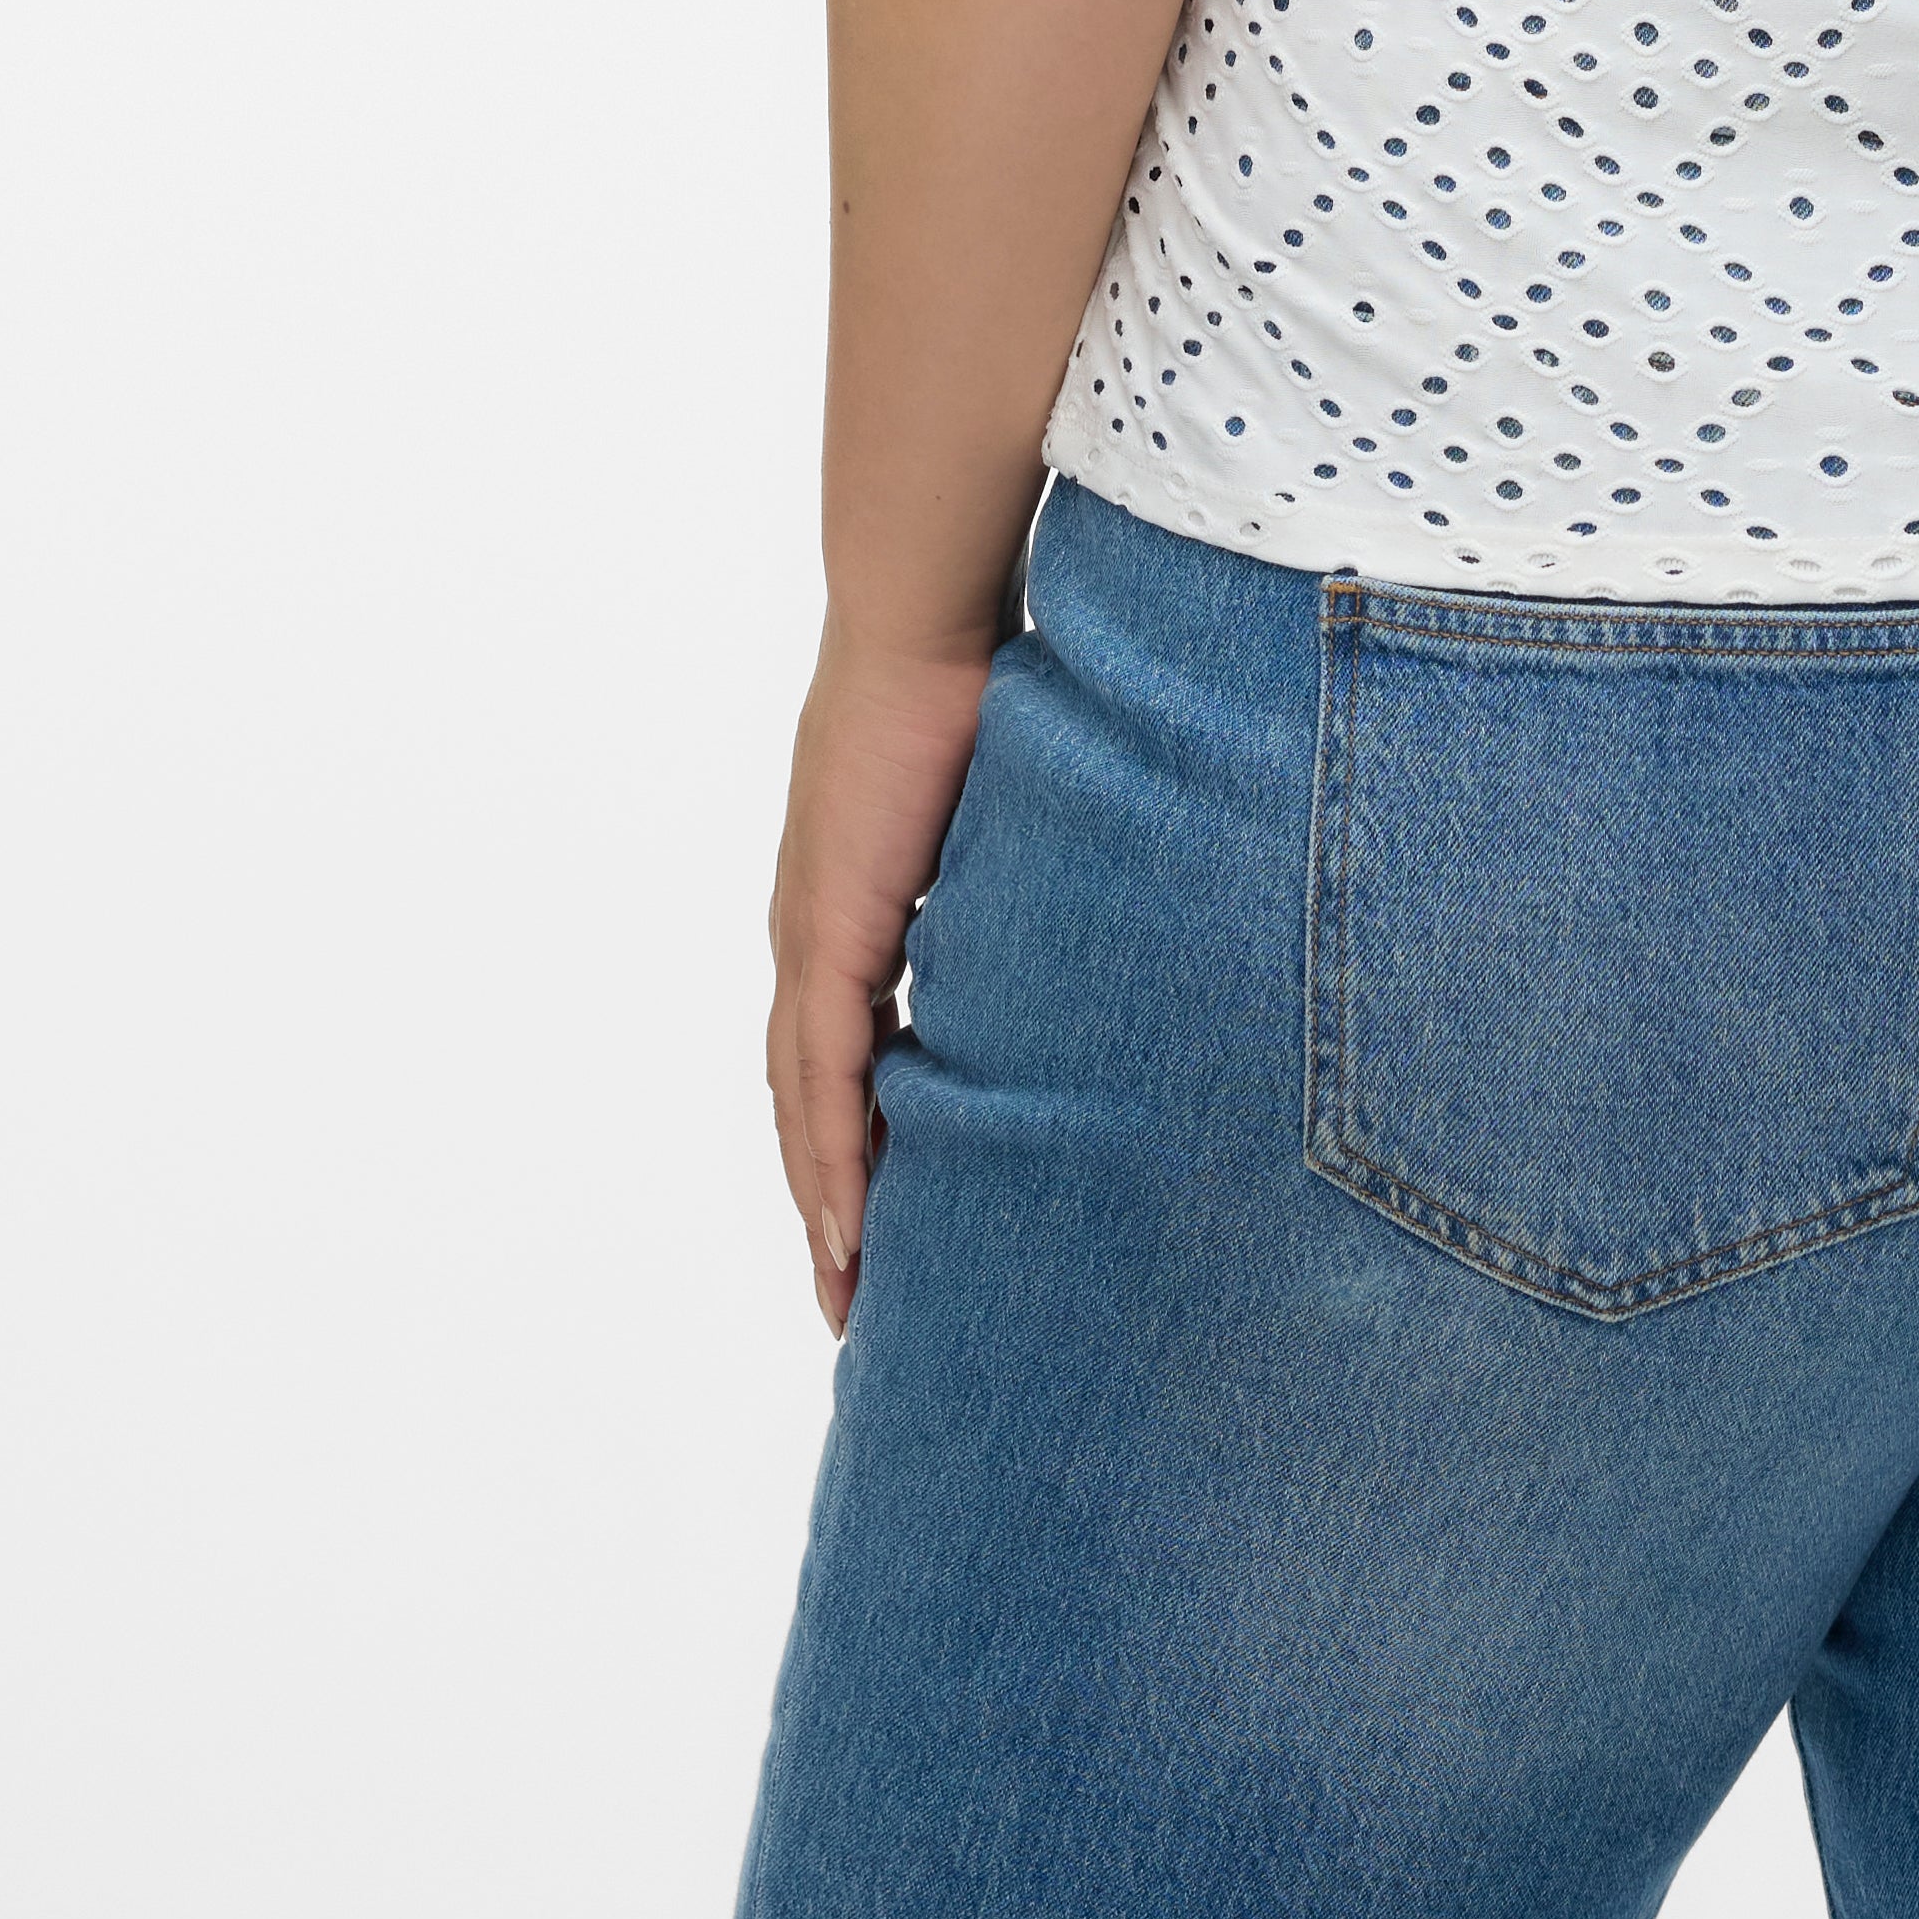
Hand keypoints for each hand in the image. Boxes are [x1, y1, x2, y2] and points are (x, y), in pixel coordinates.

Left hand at [763, 624, 995, 1337]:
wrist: (925, 618)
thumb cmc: (982, 681)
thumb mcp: (1015, 809)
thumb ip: (1035, 869)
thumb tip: (1112, 895)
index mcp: (856, 907)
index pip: (850, 1051)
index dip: (862, 1139)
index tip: (891, 1220)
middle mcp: (817, 936)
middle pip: (813, 1101)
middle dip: (835, 1202)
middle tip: (858, 1300)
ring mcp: (813, 937)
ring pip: (807, 1107)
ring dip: (827, 1205)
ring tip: (850, 1297)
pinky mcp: (827, 933)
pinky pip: (823, 1075)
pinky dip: (832, 1158)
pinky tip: (846, 1229)